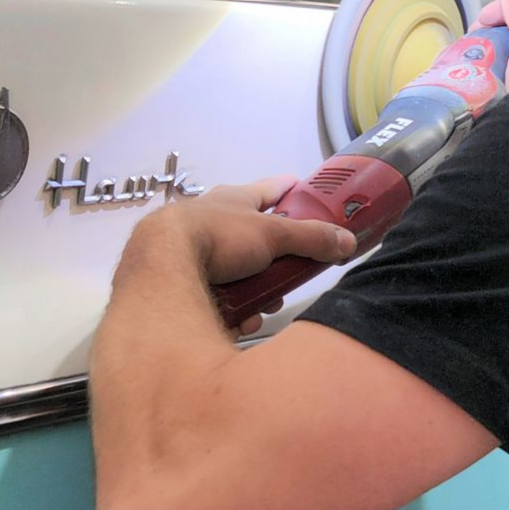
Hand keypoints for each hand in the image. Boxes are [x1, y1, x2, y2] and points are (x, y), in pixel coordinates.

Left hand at [149, 178, 357, 331]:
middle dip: (275, 265)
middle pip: (254, 240)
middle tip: (286, 279)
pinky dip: (233, 309)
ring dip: (255, 293)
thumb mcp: (272, 235)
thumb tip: (347, 241)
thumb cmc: (217, 236)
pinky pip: (217, 296)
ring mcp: (194, 251)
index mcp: (234, 200)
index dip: (288, 190)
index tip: (303, 191)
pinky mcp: (182, 280)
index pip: (269, 188)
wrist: (160, 266)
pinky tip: (239, 321)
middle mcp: (212, 220)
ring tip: (263, 307)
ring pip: (237, 273)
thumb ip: (310, 239)